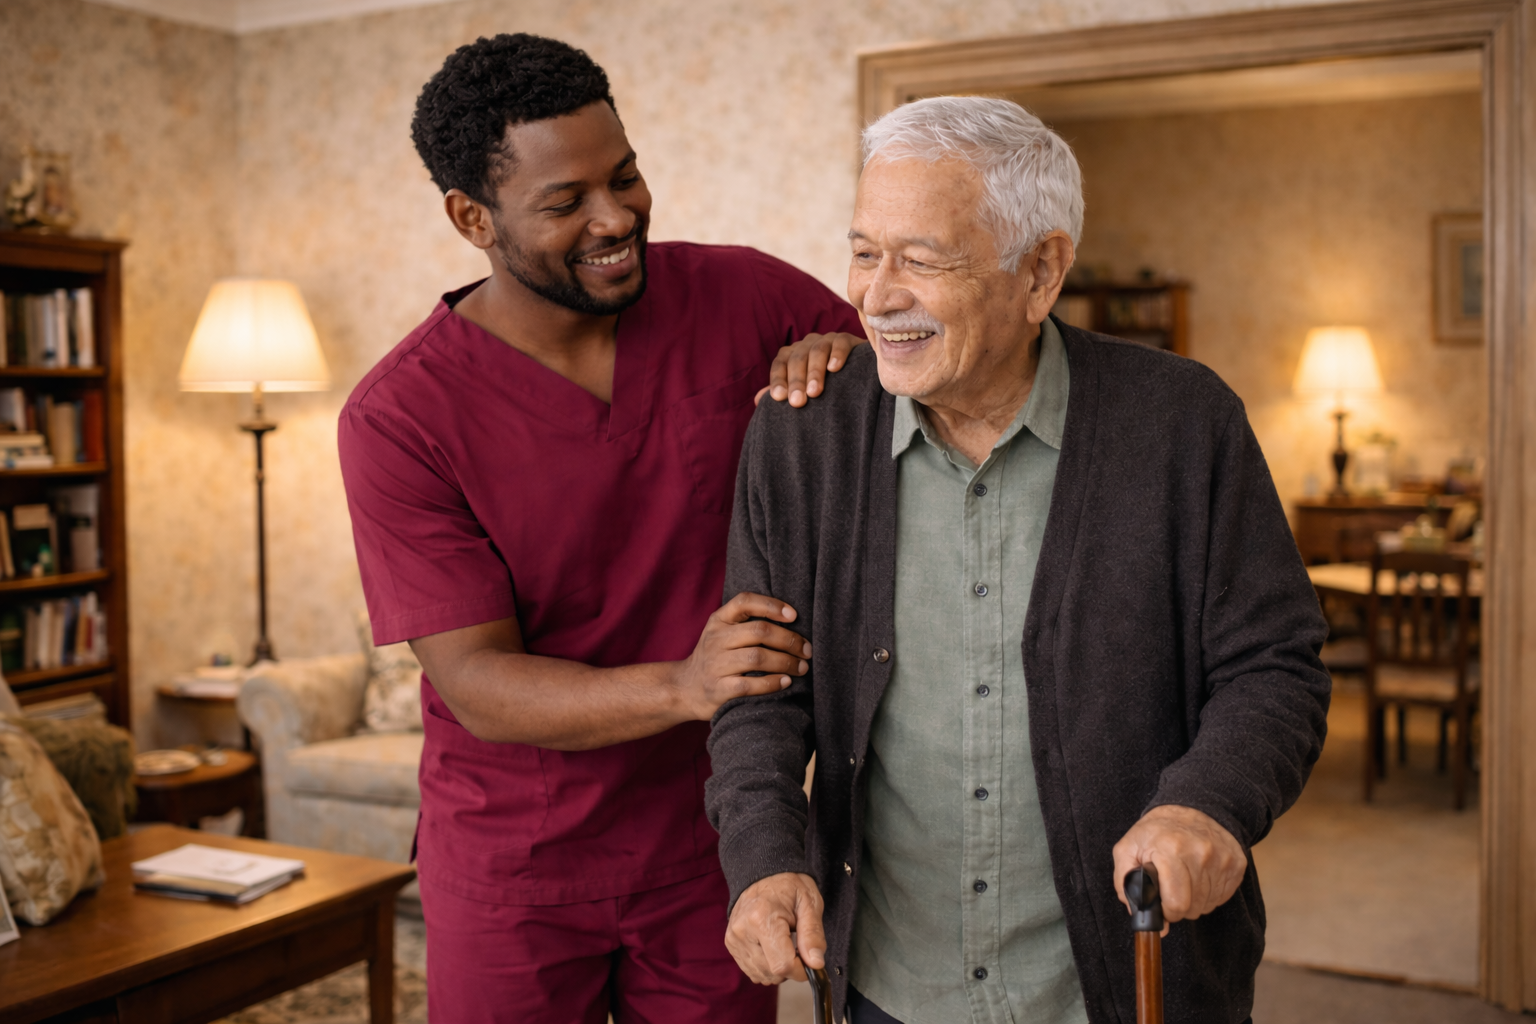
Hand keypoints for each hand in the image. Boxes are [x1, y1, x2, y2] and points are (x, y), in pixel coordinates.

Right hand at [672, 592, 810, 720]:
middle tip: (807, 651)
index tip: (794, 616)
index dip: (772, 605)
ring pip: (757, 658)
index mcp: (718, 620)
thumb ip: (747, 624)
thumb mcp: (722, 633)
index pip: (745, 602)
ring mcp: (714, 665)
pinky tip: (785, 682)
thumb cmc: (715, 658)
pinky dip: (772, 683)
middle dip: (789, 640)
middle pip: (759, 632)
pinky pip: (749, 685)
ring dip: (785, 662)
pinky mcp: (717, 689)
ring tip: (801, 668)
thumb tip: (793, 621)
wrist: (684, 689)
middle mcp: (715, 639)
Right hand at [726, 872, 825, 984]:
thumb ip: (813, 934)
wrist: (764, 873)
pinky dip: (766, 966)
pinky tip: (772, 947)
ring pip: (762, 975)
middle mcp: (742, 931)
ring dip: (778, 968)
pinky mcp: (731, 944)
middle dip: (790, 967)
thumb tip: (816, 964)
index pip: (782, 964)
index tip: (810, 960)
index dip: (801, 970)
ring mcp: (734, 939)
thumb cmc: (789, 886)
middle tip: (797, 945)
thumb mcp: (809, 903)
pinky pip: (752, 971)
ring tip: (783, 943)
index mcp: (762, 918)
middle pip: (772, 973)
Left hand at [755, 331, 867, 406]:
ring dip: (815, 372)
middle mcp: (807, 344)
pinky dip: (837, 354)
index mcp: (792, 354)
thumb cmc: (824, 387)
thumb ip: (783, 393)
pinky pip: (840, 343)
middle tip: (798, 402)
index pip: (780, 364)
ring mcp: (827, 339)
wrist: (857, 377)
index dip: (778, 380)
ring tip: (815, 392)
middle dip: (796, 381)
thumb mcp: (803, 390)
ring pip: (816, 351)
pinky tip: (835, 368)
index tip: (779, 398)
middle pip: (797, 359)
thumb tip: (758, 400)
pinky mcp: (847, 339)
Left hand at [1111, 804, 1245, 934]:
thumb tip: (1139, 915)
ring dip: (1193, 900)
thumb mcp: (1128, 848)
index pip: (1176, 903)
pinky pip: (1221, 898)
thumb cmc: (1158, 831)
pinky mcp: (1237, 865)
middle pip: (1192, 908)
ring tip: (1184, 879)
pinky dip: (1208, 894)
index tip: (1161, 902)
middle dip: (1178, 906)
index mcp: (1171, 849)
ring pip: (1206, 905)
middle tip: (1171, 887)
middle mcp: (1201, 853)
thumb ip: (1124, 882)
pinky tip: (1199, 876)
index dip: (1166, 910)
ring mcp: (1222, 859)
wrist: (1194, 808)